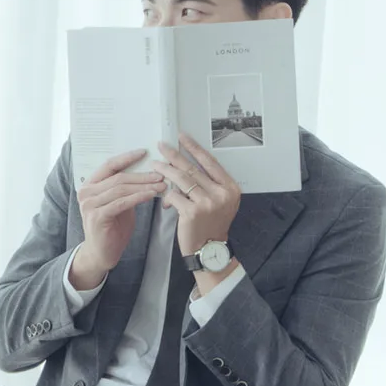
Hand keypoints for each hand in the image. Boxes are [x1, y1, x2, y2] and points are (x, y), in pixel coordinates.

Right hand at [73, 149, 166, 284]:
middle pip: (118, 177)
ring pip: (121, 188)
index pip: (109, 165)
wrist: (102, 253)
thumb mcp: (120, 203)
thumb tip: (148, 173)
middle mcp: (86, 192)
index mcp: (90, 185)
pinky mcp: (97, 217)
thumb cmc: (112, 227)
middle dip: (142, 174)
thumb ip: (126, 189)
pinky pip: (122, 202)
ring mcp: (90, 204)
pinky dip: (139, 197)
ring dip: (144, 185)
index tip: (145, 152)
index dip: (127, 157)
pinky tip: (152, 195)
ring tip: (161, 184)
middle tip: (161, 173)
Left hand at [156, 133, 241, 257]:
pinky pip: (174, 196)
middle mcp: (221, 194)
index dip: (195, 148)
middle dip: (175, 156)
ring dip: (166, 171)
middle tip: (162, 146)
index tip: (182, 136)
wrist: (209, 249)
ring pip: (181, 180)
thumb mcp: (219, 202)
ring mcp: (207, 203)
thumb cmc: (211, 224)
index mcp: (230, 187)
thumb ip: (208, 184)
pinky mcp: (192, 212)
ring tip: (155, 165)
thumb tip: (185, 163)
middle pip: (193, 169)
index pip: (210, 162)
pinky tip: (163, 197)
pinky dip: (166, 195)